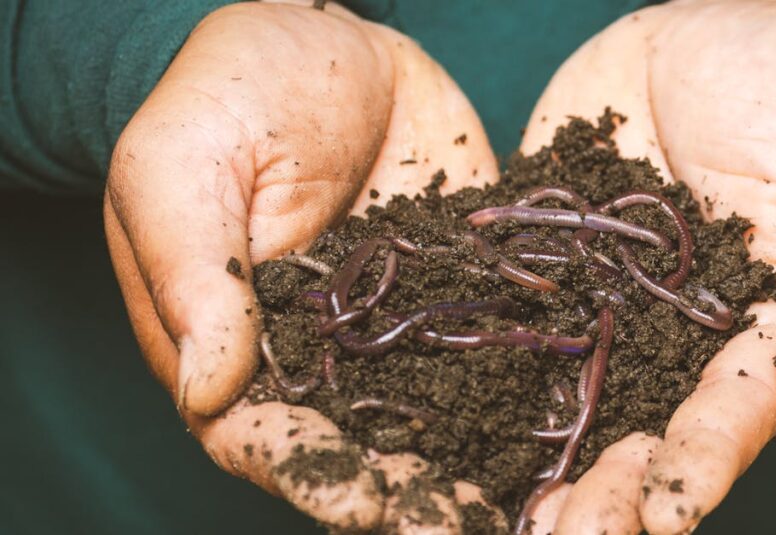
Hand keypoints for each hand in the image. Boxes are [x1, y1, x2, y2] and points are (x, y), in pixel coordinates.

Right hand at [104, 1, 502, 530]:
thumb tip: (211, 390)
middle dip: (409, 492)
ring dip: (473, 461)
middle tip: (463, 527)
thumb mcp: (183, 165)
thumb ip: (195, 274)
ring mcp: (397, 323)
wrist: (325, 38)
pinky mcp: (458, 286)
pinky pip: (491, 340)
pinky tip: (570, 417)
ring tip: (525, 506)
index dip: (314, 475)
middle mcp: (322, 351)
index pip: (264, 433)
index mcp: (237, 340)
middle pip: (360, 443)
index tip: (368, 504)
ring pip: (433, 409)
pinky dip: (526, 383)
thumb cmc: (227, 92)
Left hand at [519, 1, 775, 532]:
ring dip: (544, 470)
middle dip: (612, 495)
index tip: (666, 510)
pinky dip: (481, 383)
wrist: (698, 30)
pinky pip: (516, 333)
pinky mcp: (552, 279)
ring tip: (507, 524)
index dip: (706, 460)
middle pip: (649, 433)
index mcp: (768, 330)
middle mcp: (684, 344)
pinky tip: (439, 431)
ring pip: (577, 407)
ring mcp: (612, 316)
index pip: (741, 409)